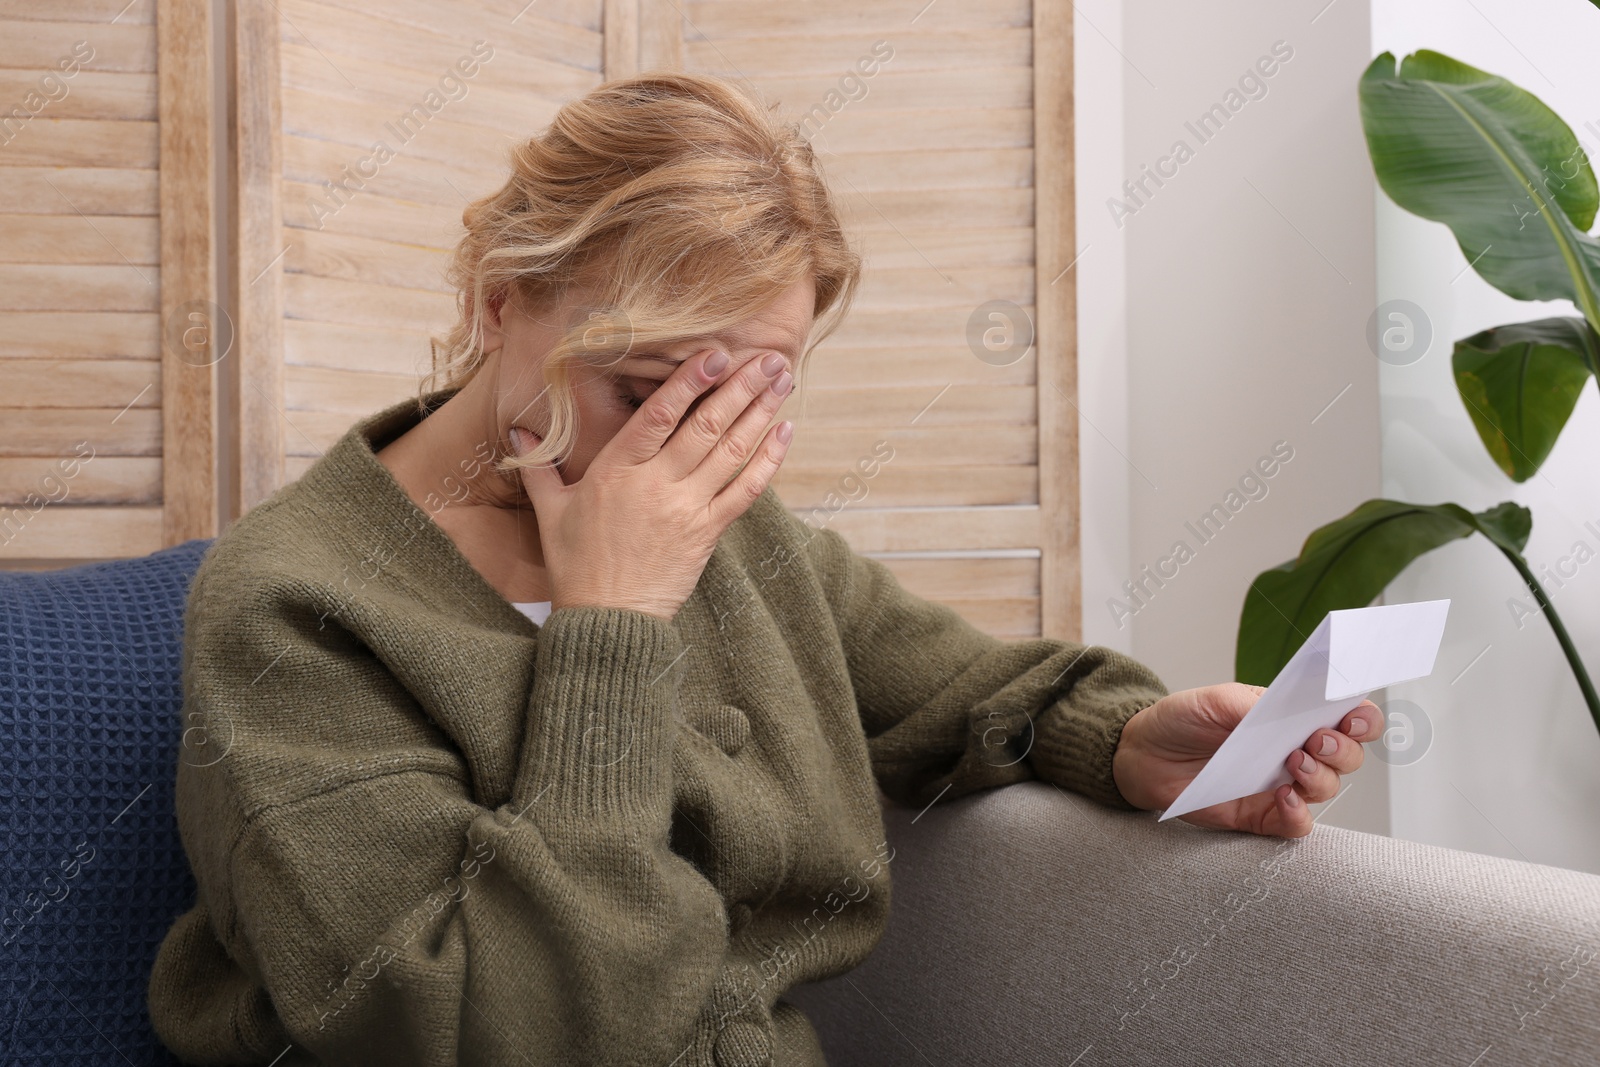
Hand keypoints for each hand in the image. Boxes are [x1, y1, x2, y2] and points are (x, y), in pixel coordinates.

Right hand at [510, 348, 793, 620]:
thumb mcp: (551, 513)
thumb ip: (540, 468)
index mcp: (617, 471)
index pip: (659, 414)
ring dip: (760, 412)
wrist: (606, 622)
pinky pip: (745, 491)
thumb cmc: (575, 568)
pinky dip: (768, 461)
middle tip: (769, 357)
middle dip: (741, 387)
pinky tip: (784, 431)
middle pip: (705, 425)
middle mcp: (656, 484)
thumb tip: (518, 431)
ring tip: (781, 380)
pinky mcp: (708, 534)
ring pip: (731, 451)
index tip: (717, 353)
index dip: (691, 380)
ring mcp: (687, 509)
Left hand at [1110, 682, 1384, 837]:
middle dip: (1342, 748)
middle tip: (1315, 740)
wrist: (1144, 754)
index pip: (1346, 716)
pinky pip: (1297, 824)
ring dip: (1320, 777)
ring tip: (1292, 763)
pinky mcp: (1263, 815)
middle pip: (1348, 755)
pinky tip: (1284, 799)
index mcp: (1292, 716)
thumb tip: (1286, 711)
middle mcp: (1295, 751)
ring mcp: (1282, 784)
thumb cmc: (1183, 720)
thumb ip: (1252, 705)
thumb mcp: (1214, 700)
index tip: (1352, 715)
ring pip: (1327, 788)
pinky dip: (1298, 814)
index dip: (1362, 717)